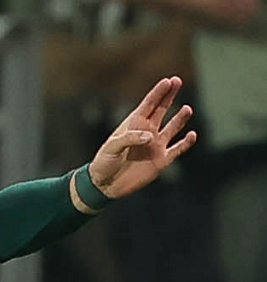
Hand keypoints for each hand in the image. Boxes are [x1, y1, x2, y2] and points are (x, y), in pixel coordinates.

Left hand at [86, 76, 196, 200]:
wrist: (104, 186)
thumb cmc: (104, 163)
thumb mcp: (112, 147)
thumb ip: (130, 138)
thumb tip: (151, 136)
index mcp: (134, 125)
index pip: (149, 104)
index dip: (159, 92)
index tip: (168, 80)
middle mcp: (147, 132)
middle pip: (162, 109)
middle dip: (170, 95)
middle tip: (177, 81)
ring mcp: (155, 145)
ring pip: (173, 127)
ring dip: (180, 118)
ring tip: (187, 109)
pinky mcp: (160, 161)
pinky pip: (177, 150)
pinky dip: (186, 143)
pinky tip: (192, 135)